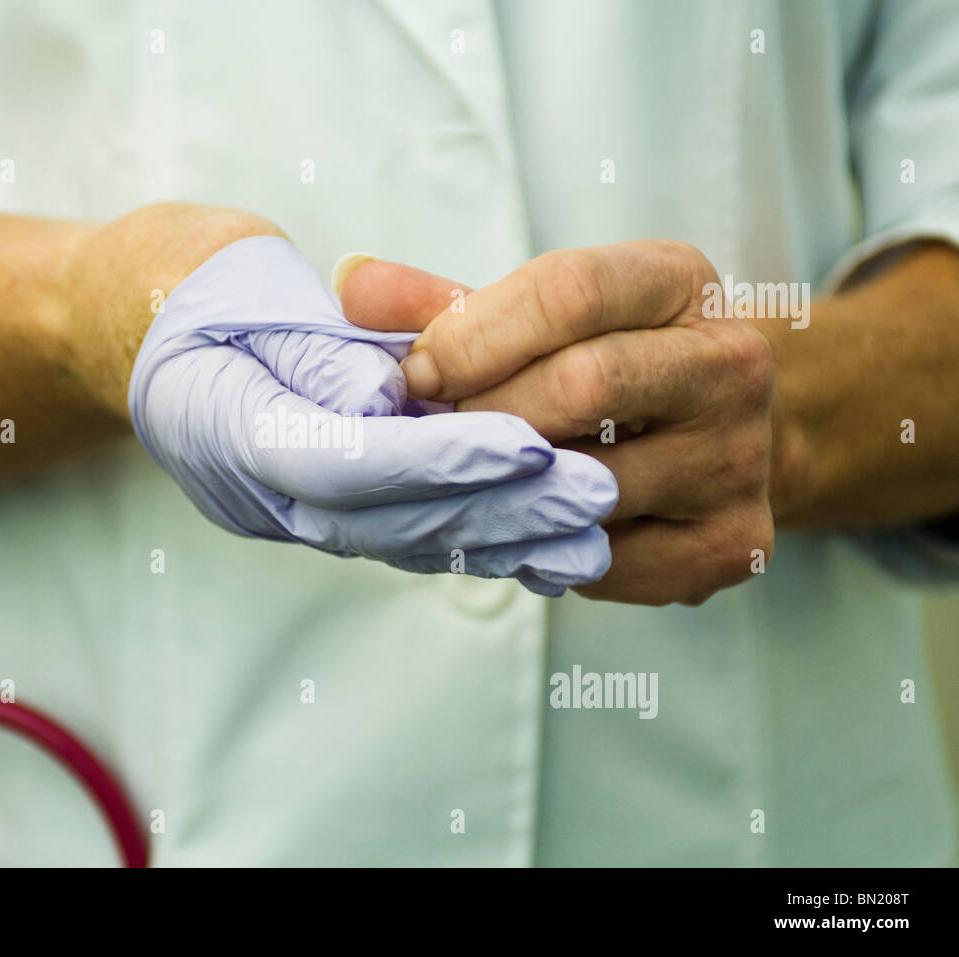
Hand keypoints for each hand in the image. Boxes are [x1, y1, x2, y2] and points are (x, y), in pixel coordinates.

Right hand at [129, 235, 619, 594]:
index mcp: (222, 426)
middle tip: (591, 496)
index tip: (525, 445)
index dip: (438, 458)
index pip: (343, 460)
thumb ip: (318, 349)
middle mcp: (256, 491)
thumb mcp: (240, 285)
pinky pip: (402, 534)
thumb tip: (393, 399)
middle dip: (493, 509)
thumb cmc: (197, 287)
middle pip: (385, 518)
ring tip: (590, 534)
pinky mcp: (324, 512)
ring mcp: (288, 511)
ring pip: (401, 540)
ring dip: (500, 539)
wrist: (147, 325)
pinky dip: (475, 537)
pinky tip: (544, 544)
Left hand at [338, 241, 774, 604]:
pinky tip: (524, 527)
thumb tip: (352, 284)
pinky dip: (546, 550)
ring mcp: (740, 458)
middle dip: (485, 417)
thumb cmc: (601, 363)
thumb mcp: (536, 318)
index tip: (415, 374)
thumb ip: (443, 304)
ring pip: (590, 486)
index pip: (570, 291)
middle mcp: (730, 363)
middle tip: (439, 438)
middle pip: (583, 386)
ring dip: (507, 492)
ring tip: (470, 484)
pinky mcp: (735, 544)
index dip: (473, 336)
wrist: (715, 436)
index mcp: (679, 281)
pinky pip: (606, 561)